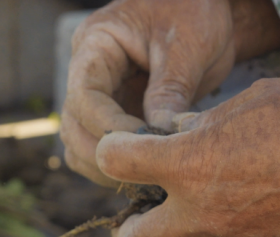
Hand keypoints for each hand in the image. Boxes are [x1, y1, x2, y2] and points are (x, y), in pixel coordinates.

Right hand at [60, 0, 279, 185]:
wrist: (205, 9)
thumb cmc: (194, 10)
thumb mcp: (187, 44)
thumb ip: (169, 90)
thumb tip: (156, 140)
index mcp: (96, 44)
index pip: (84, 96)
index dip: (108, 127)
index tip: (142, 145)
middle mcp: (89, 72)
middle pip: (73, 127)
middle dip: (104, 154)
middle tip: (145, 172)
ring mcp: (101, 96)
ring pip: (81, 144)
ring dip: (107, 166)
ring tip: (146, 177)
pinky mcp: (117, 114)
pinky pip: (102, 148)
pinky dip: (117, 166)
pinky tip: (146, 174)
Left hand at [96, 79, 279, 236]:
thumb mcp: (248, 102)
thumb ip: (203, 122)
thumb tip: (177, 131)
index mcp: (187, 163)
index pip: (116, 162)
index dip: (112, 151)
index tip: (121, 149)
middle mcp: (200, 210)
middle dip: (127, 231)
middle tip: (135, 218)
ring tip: (187, 226)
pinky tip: (242, 230)